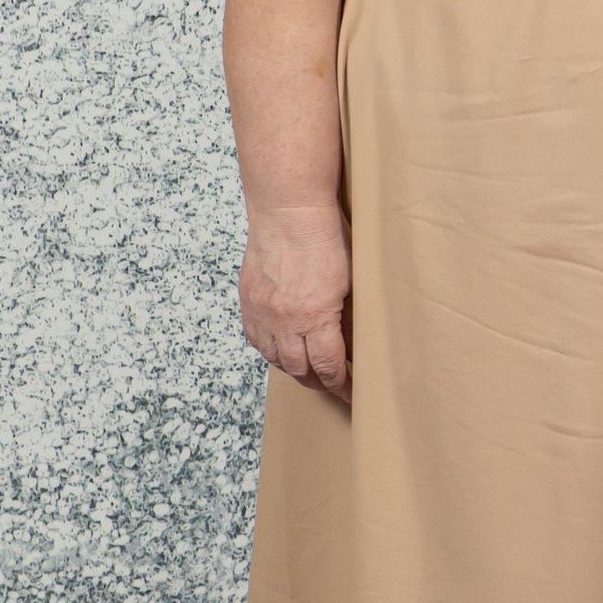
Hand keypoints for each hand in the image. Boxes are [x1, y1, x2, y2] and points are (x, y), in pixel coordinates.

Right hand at [239, 203, 352, 399]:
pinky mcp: (249, 301)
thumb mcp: (352, 281)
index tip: (351, 392)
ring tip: (308, 371)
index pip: (329, 367)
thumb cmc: (325, 236)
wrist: (288, 210)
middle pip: (299, 369)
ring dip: (293, 369)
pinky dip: (269, 350)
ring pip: (274, 358)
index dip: (341, 385)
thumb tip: (353, 343)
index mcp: (315, 317)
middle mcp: (284, 321)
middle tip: (332, 385)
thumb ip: (349, 316)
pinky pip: (256, 338)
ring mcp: (263, 312)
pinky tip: (280, 350)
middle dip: (318, 382)